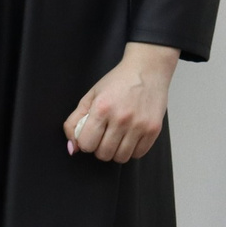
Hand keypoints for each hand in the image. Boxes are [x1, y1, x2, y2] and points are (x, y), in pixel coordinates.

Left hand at [64, 42, 178, 163]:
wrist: (147, 69)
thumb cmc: (118, 82)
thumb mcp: (90, 96)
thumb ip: (74, 122)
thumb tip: (72, 148)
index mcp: (102, 109)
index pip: (86, 144)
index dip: (86, 142)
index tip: (91, 135)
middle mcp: (121, 118)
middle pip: (103, 154)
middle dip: (100, 148)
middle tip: (105, 135)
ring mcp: (139, 125)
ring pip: (121, 158)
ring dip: (116, 151)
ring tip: (117, 137)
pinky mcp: (154, 129)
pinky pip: (138, 154)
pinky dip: (132, 150)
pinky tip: (130, 137)